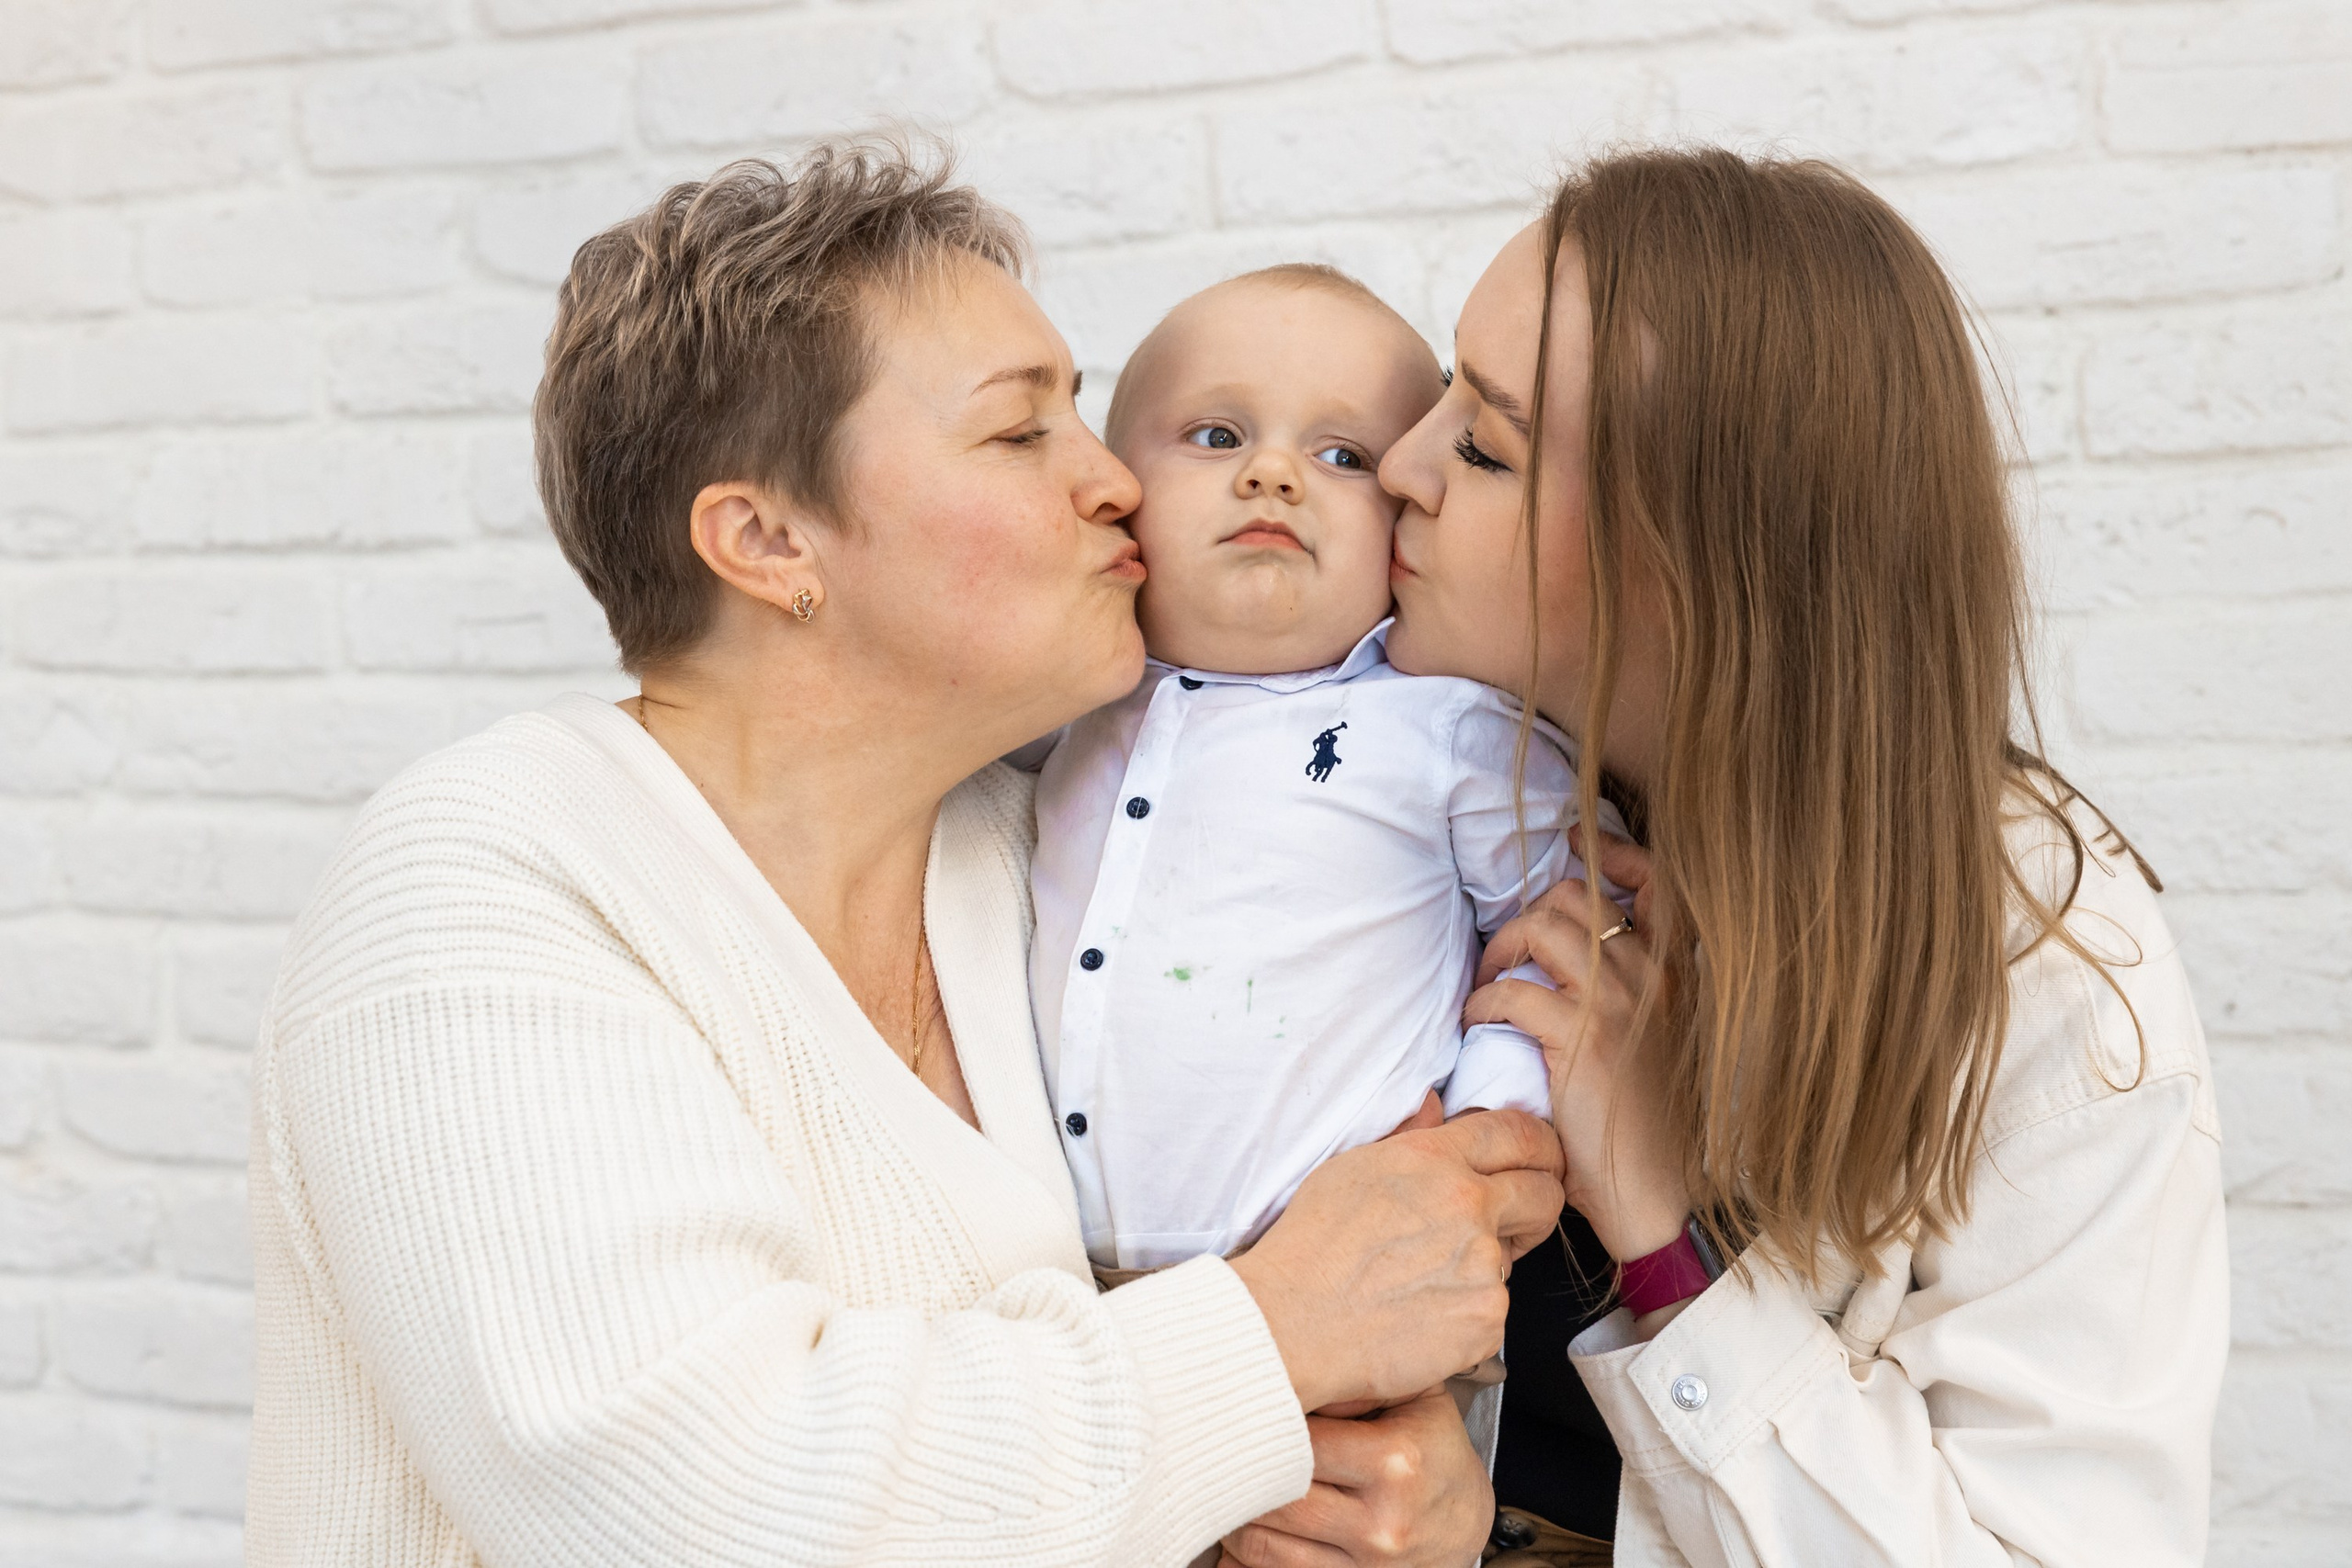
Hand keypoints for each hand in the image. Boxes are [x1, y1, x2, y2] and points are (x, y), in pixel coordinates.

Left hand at [1218, 1387, 1490, 1567]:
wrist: (1468, 1525)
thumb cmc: (1434, 1452)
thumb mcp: (1415, 1399)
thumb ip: (1357, 1382)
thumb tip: (1291, 1372)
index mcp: (1395, 1463)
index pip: (1297, 1440)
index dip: (1262, 1423)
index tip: (1244, 1410)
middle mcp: (1381, 1522)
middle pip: (1275, 1497)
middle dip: (1242, 1471)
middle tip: (1222, 1447)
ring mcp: (1366, 1567)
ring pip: (1264, 1546)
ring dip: (1236, 1517)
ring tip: (1232, 1486)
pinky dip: (1248, 1554)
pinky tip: (1247, 1525)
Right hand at [1229, 1110, 1563, 1413]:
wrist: (1291, 1323)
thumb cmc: (1309, 1250)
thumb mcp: (1351, 1167)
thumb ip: (1409, 1137)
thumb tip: (1437, 1108)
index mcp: (1434, 1160)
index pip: (1520, 1132)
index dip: (1540, 1144)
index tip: (1541, 1157)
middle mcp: (1467, 1205)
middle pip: (1545, 1192)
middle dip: (1535, 1203)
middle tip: (1510, 1219)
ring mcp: (1482, 1264)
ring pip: (1513, 1257)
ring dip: (1487, 1264)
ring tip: (1428, 1278)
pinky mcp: (1486, 1318)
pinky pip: (1494, 1308)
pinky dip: (1469, 1313)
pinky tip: (1424, 1313)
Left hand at [1464, 827, 1689, 1262]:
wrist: (1658, 1193)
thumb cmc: (1647, 1129)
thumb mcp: (1652, 1046)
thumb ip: (1625, 997)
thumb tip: (1563, 966)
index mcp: (1676, 974)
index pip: (1654, 880)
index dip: (1610, 853)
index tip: (1573, 851)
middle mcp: (1653, 976)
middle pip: (1575, 897)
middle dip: (1528, 917)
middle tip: (1505, 957)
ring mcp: (1620, 1003)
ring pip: (1541, 928)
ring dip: (1500, 951)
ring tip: (1488, 984)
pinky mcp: (1583, 1038)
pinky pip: (1512, 993)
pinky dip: (1483, 1002)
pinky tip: (1477, 1024)